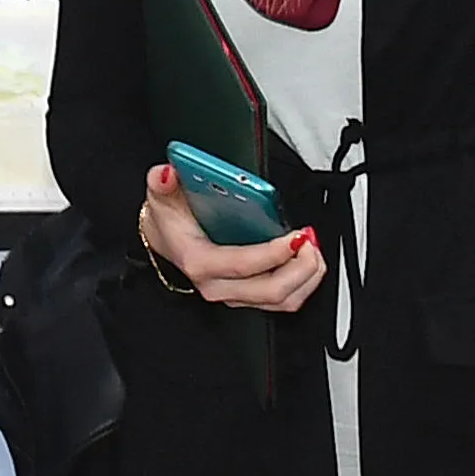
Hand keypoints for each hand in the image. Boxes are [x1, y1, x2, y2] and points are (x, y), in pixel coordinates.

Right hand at [140, 166, 322, 314]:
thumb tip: (166, 175)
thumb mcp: (161, 196)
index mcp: (201, 263)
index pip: (243, 265)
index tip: (294, 236)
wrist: (166, 240)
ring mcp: (235, 294)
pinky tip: (307, 259)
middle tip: (309, 240)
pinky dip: (302, 282)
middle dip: (300, 268)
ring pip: (281, 301)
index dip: (273, 253)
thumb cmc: (171, 221)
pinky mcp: (248, 296)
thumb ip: (162, 183)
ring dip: (306, 277)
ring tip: (313, 248)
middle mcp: (218, 286)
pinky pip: (283, 300)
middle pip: (270, 290)